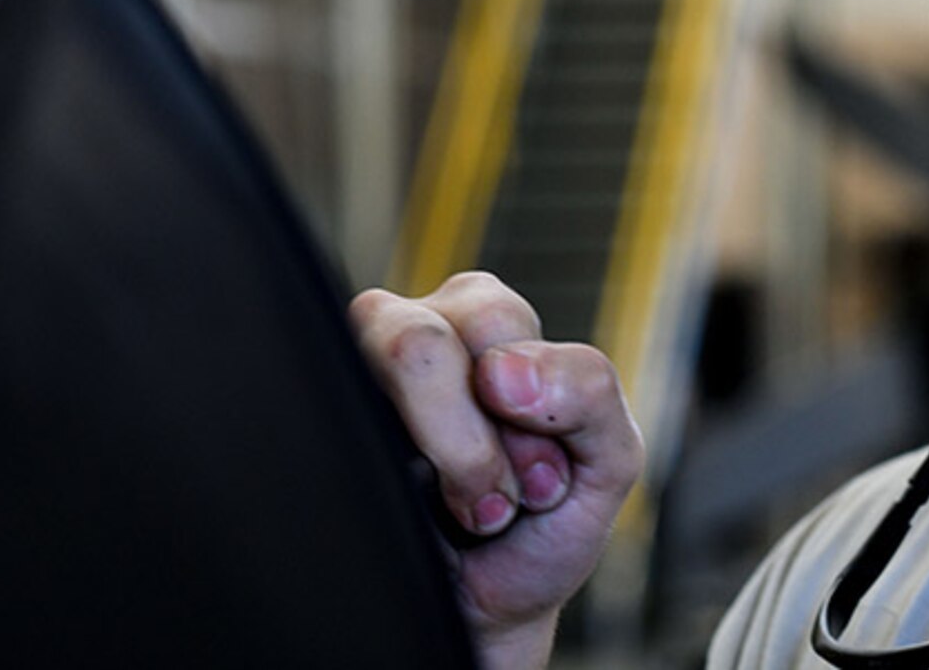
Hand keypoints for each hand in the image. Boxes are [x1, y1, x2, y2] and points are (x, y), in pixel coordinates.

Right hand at [350, 272, 644, 669]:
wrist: (483, 611)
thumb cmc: (541, 525)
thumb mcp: (608, 457)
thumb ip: (591, 391)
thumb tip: (502, 372)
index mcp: (485, 317)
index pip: (493, 320)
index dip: (528, 406)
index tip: (539, 474)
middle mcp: (414, 330)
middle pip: (421, 344)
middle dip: (475, 443)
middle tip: (500, 496)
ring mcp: (357, 381)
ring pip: (376, 380)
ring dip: (441, 463)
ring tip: (465, 507)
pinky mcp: (320, 431)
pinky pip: (338, 434)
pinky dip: (391, 489)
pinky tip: (414, 507)